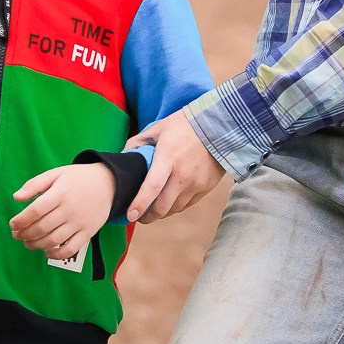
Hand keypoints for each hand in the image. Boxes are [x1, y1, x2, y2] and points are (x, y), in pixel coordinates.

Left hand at [9, 163, 116, 260]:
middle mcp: (70, 209)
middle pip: (42, 227)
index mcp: (60, 193)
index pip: (35, 211)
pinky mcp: (88, 233)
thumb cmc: (77, 178)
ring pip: (54, 240)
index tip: (12, 224)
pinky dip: (57, 255)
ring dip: (36, 245)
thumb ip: (34, 184)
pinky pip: (71, 249)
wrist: (107, 183)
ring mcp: (80, 223)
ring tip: (27, 243)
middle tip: (16, 235)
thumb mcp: (55, 174)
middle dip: (25, 234)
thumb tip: (16, 198)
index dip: (21, 220)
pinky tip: (46, 252)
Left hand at [125, 109, 227, 223]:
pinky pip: (187, 205)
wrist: (219, 128)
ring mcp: (196, 183)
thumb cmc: (185, 126)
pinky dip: (175, 206)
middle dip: (147, 216)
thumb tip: (123, 156)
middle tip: (138, 216)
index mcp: (168, 158)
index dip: (140, 204)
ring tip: (152, 209)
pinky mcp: (206, 188)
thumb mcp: (158, 129)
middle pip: (163, 207)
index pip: (152, 187)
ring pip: (174, 209)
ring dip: (161, 212)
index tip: (130, 215)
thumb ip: (138, 142)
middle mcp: (183, 175)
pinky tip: (168, 201)